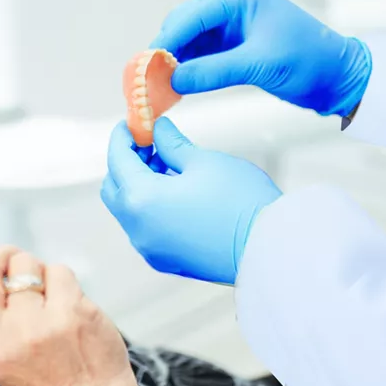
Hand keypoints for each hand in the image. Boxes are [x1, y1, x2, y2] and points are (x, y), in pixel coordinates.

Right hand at [0, 210, 131, 385]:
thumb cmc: (42, 366)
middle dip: (0, 258)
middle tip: (18, 280)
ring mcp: (29, 330)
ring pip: (21, 263)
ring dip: (37, 273)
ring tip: (47, 306)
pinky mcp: (64, 317)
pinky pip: (56, 269)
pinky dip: (63, 281)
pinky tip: (68, 309)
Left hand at [101, 119, 280, 284]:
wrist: (270, 250)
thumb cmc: (240, 204)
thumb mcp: (204, 161)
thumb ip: (172, 144)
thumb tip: (158, 131)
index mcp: (141, 200)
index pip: (117, 160)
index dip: (122, 137)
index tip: (130, 124)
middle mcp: (138, 229)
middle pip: (115, 189)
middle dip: (126, 163)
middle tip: (150, 144)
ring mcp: (151, 249)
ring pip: (130, 210)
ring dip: (140, 185)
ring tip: (169, 165)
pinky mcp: (167, 261)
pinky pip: (146, 228)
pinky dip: (151, 207)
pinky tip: (177, 192)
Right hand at [152, 0, 372, 115]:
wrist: (339, 78)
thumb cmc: (310, 61)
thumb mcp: (259, 66)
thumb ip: (213, 71)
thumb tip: (173, 78)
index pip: (193, 15)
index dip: (167, 39)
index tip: (147, 62)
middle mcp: (235, 8)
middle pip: (186, 24)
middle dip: (166, 50)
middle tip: (148, 77)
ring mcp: (235, 28)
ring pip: (191, 41)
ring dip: (175, 62)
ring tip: (158, 86)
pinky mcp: (237, 48)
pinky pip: (203, 56)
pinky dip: (189, 71)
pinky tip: (176, 87)